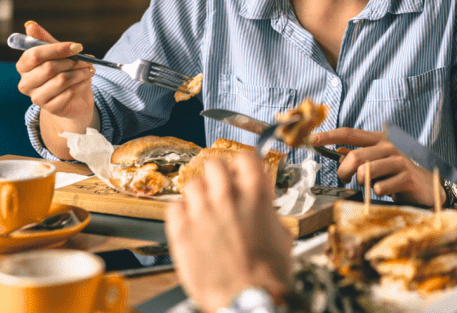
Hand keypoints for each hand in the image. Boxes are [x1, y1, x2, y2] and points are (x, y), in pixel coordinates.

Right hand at [14, 22, 95, 155]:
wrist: (74, 98)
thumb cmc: (63, 72)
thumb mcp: (57, 54)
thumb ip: (44, 40)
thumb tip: (30, 25)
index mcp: (23, 66)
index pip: (35, 54)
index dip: (57, 49)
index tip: (77, 46)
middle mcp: (26, 83)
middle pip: (49, 68)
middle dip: (72, 61)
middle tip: (88, 59)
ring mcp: (36, 98)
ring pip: (61, 80)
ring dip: (80, 72)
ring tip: (90, 69)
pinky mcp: (50, 108)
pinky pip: (69, 93)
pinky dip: (82, 84)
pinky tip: (87, 81)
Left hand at [167, 153, 292, 312]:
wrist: (248, 301)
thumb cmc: (268, 275)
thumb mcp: (282, 236)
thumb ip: (268, 215)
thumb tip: (264, 212)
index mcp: (256, 193)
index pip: (245, 157)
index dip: (243, 166)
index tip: (241, 173)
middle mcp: (227, 196)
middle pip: (214, 164)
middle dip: (217, 175)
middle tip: (219, 189)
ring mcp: (201, 212)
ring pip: (191, 183)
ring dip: (198, 194)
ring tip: (203, 210)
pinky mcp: (181, 231)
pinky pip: (173, 207)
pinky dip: (180, 213)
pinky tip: (190, 224)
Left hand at [310, 128, 437, 205]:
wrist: (426, 189)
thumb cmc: (395, 175)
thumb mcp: (376, 162)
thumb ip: (358, 156)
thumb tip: (337, 151)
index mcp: (377, 140)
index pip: (349, 133)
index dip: (329, 135)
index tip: (311, 139)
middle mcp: (388, 147)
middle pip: (355, 156)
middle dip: (343, 171)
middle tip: (344, 179)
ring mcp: (398, 161)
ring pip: (366, 171)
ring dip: (360, 182)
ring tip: (366, 185)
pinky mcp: (406, 178)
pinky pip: (380, 187)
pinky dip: (376, 192)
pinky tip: (384, 191)